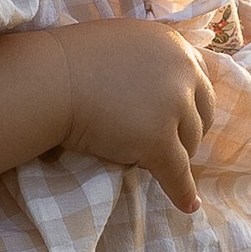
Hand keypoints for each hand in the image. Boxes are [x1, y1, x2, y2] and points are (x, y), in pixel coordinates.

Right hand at [57, 20, 219, 213]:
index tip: (181, 122)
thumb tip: (162, 89)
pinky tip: (188, 206)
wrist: (48, 81)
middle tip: (165, 146)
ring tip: (147, 161)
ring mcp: (173, 106)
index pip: (200, 83)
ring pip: (189, 146)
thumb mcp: (123, 45)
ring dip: (172, 156)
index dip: (190, 106)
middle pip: (202, 115)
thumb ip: (148, 60)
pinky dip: (183, 192)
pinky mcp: (158, 139)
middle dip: (186, 133)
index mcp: (173, 46)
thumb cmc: (70, 63)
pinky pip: (178, 173)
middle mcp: (182, 71)